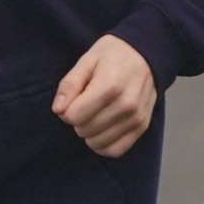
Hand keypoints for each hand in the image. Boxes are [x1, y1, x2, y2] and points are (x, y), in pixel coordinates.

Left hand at [52, 35, 157, 157]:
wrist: (145, 54)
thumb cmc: (113, 55)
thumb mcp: (87, 60)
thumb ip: (70, 84)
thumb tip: (58, 110)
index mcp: (110, 86)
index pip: (74, 116)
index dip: (66, 109)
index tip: (72, 99)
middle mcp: (126, 105)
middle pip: (85, 130)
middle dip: (77, 120)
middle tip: (84, 103)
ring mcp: (136, 118)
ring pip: (98, 143)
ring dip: (89, 132)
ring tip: (94, 113)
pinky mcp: (142, 127)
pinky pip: (116, 150)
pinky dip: (103, 145)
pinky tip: (100, 130)